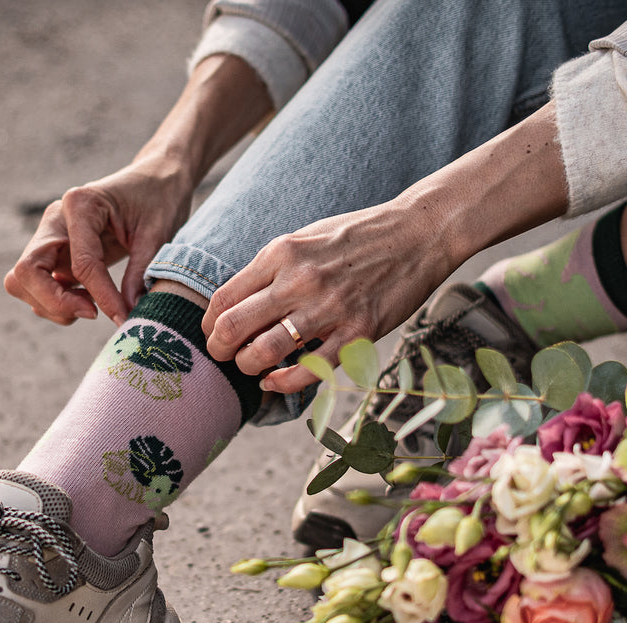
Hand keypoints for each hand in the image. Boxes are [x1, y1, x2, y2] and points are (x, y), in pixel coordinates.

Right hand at [3, 161, 193, 324]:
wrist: (156, 179)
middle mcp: (56, 219)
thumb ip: (140, 275)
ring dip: (53, 305)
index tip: (124, 318)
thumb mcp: (158, 236)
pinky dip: (57, 302)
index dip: (101, 297)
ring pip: (23, 282)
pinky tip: (89, 301)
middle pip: (27, 271)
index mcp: (81, 205)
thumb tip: (128, 316)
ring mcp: (51, 236)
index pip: (80, 264)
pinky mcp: (54, 252)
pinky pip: (39, 285)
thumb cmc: (159, 200)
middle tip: (93, 314)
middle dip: (56, 302)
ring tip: (94, 307)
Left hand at [202, 199, 455, 393]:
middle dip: (220, 351)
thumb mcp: (305, 239)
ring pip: (264, 353)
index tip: (213, 334)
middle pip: (233, 327)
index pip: (223, 298)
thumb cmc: (358, 238)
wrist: (417, 234)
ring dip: (249, 368)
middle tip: (225, 357)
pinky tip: (277, 381)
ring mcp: (329, 308)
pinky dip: (283, 383)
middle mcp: (299, 280)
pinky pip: (308, 370)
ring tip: (253, 368)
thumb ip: (271, 269)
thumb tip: (236, 304)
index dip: (209, 324)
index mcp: (281, 253)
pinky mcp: (357, 332)